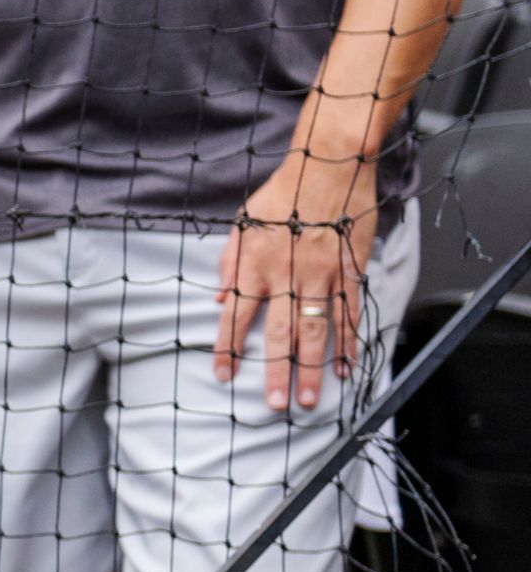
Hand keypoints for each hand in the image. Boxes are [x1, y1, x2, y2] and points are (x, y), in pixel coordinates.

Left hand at [217, 152, 379, 413]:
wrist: (329, 167)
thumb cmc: (282, 194)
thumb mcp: (242, 223)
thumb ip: (229, 262)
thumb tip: (220, 299)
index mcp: (254, 266)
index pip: (235, 317)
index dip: (228, 348)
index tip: (224, 376)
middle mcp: (287, 277)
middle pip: (279, 334)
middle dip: (276, 373)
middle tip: (276, 404)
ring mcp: (322, 276)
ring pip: (316, 331)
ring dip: (314, 369)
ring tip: (313, 399)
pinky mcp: (350, 271)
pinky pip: (349, 313)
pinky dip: (349, 342)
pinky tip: (348, 367)